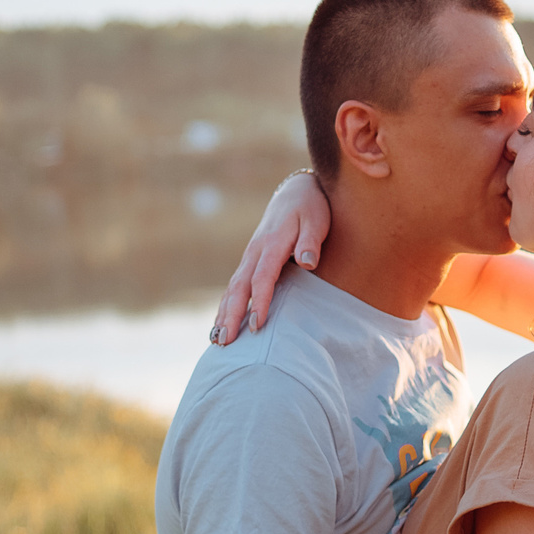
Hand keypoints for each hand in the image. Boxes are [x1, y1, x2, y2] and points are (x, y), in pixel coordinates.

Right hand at [212, 172, 331, 344]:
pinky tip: (221, 325)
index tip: (258, 324)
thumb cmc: (310, 208)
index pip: (262, 278)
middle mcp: (255, 252)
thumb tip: (308, 261)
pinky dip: (226, 306)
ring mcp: (249, 257)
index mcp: (271, 244)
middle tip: (225, 342)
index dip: (259, 302)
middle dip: (231, 315)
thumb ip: (311, 241)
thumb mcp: (316, 220)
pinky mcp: (250, 261)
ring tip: (217, 341)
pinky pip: (234, 286)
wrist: (296, 191)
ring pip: (232, 288)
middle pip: (239, 287)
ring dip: (223, 314)